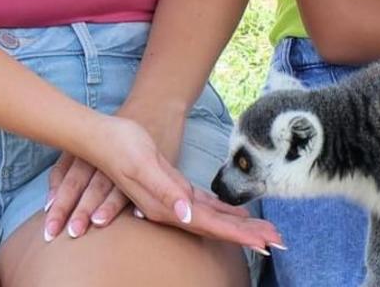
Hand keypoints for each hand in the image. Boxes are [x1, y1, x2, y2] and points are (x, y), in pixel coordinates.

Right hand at [61, 113, 281, 251]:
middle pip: (216, 228)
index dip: (238, 235)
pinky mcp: (172, 191)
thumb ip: (165, 191)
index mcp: (168, 207)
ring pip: (213, 220)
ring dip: (239, 227)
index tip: (264, 242)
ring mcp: (171, 202)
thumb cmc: (121, 145)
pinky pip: (204, 208)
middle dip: (247, 235)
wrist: (100, 138)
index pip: (211, 225)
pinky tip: (237, 215)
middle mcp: (171, 210)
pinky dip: (223, 213)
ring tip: (266, 233)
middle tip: (279, 241)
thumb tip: (186, 214)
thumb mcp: (144, 164)